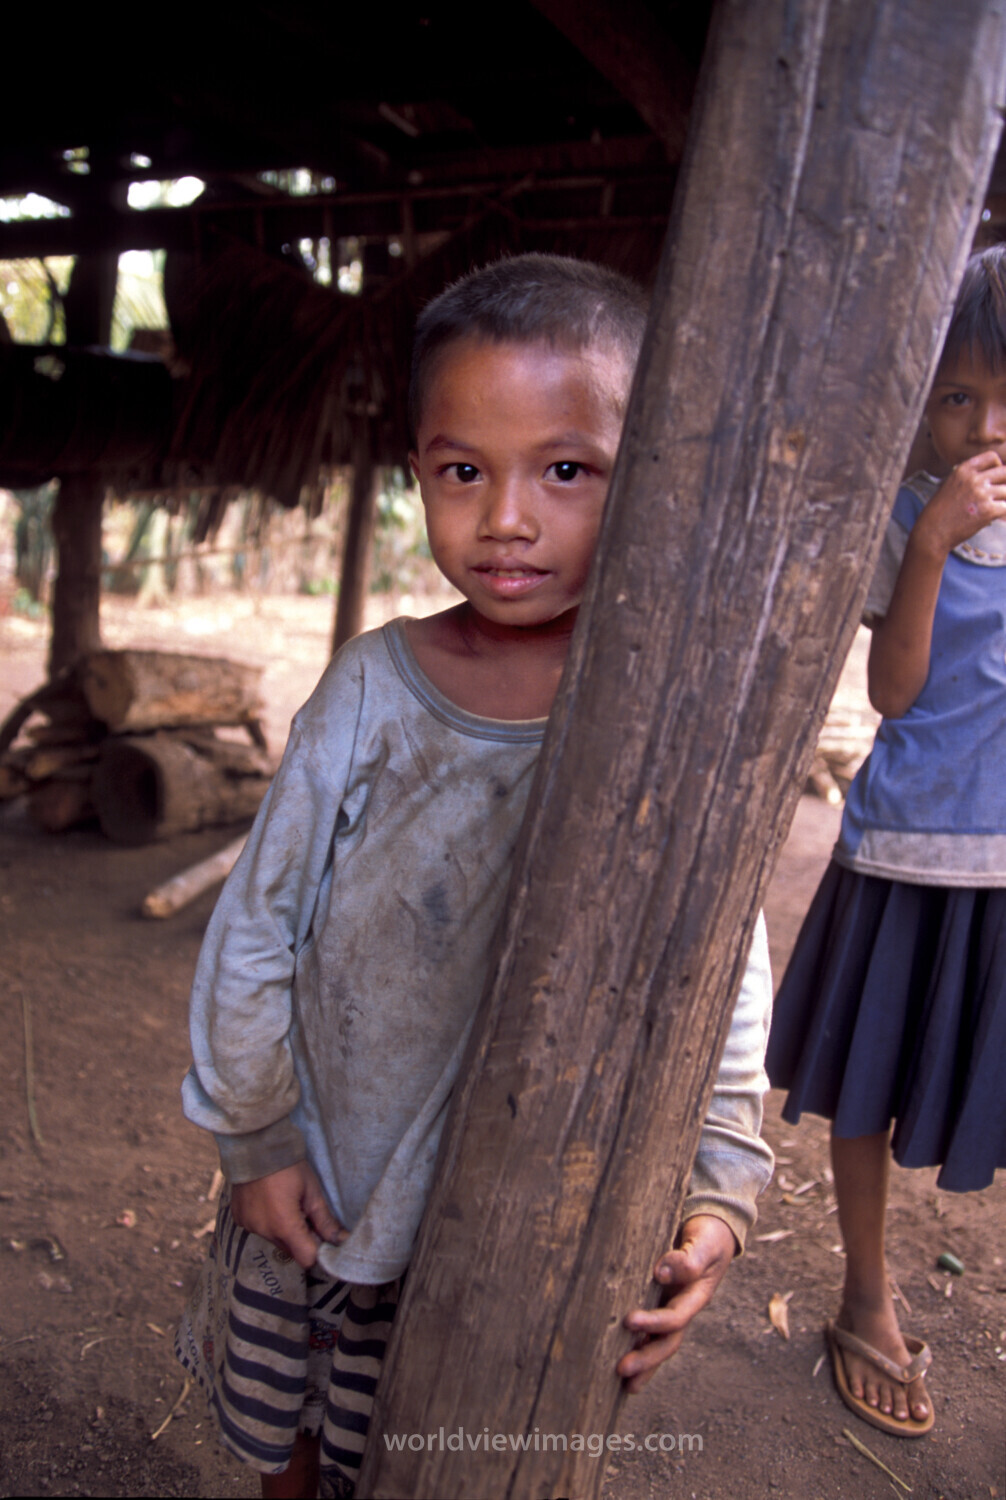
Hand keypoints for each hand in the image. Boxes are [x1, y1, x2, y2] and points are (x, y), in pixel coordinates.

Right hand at [229, 1160, 347, 1269]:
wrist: (255, 1144)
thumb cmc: (288, 1165)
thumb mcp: (312, 1191)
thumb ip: (325, 1221)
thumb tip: (341, 1240)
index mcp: (283, 1225)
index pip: (305, 1259)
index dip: (316, 1251)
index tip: (321, 1235)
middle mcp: (263, 1231)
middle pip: (289, 1250)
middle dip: (301, 1238)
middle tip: (305, 1212)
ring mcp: (248, 1225)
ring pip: (274, 1240)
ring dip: (283, 1230)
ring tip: (285, 1202)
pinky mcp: (238, 1218)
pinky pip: (258, 1229)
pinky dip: (266, 1222)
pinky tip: (269, 1201)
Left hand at [616, 1215, 736, 1392]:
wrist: (712, 1233)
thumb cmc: (708, 1237)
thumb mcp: (705, 1245)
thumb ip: (688, 1260)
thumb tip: (661, 1273)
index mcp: (696, 1297)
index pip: (675, 1318)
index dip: (654, 1322)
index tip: (630, 1320)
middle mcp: (683, 1309)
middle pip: (667, 1342)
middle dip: (646, 1358)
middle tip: (621, 1368)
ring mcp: (671, 1309)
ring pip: (657, 1343)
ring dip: (641, 1362)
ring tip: (620, 1379)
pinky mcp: (658, 1304)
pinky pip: (648, 1331)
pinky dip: (636, 1345)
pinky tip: (616, 1356)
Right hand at [914, 450, 1005, 558]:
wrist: (931, 533)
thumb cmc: (938, 513)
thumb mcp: (949, 485)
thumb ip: (968, 478)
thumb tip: (988, 478)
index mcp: (963, 470)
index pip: (992, 456)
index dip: (998, 466)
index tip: (995, 478)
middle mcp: (974, 479)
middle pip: (1005, 472)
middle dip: (1005, 483)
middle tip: (998, 495)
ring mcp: (982, 494)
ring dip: (1003, 500)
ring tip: (994, 509)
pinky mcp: (988, 511)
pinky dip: (1003, 513)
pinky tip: (995, 518)